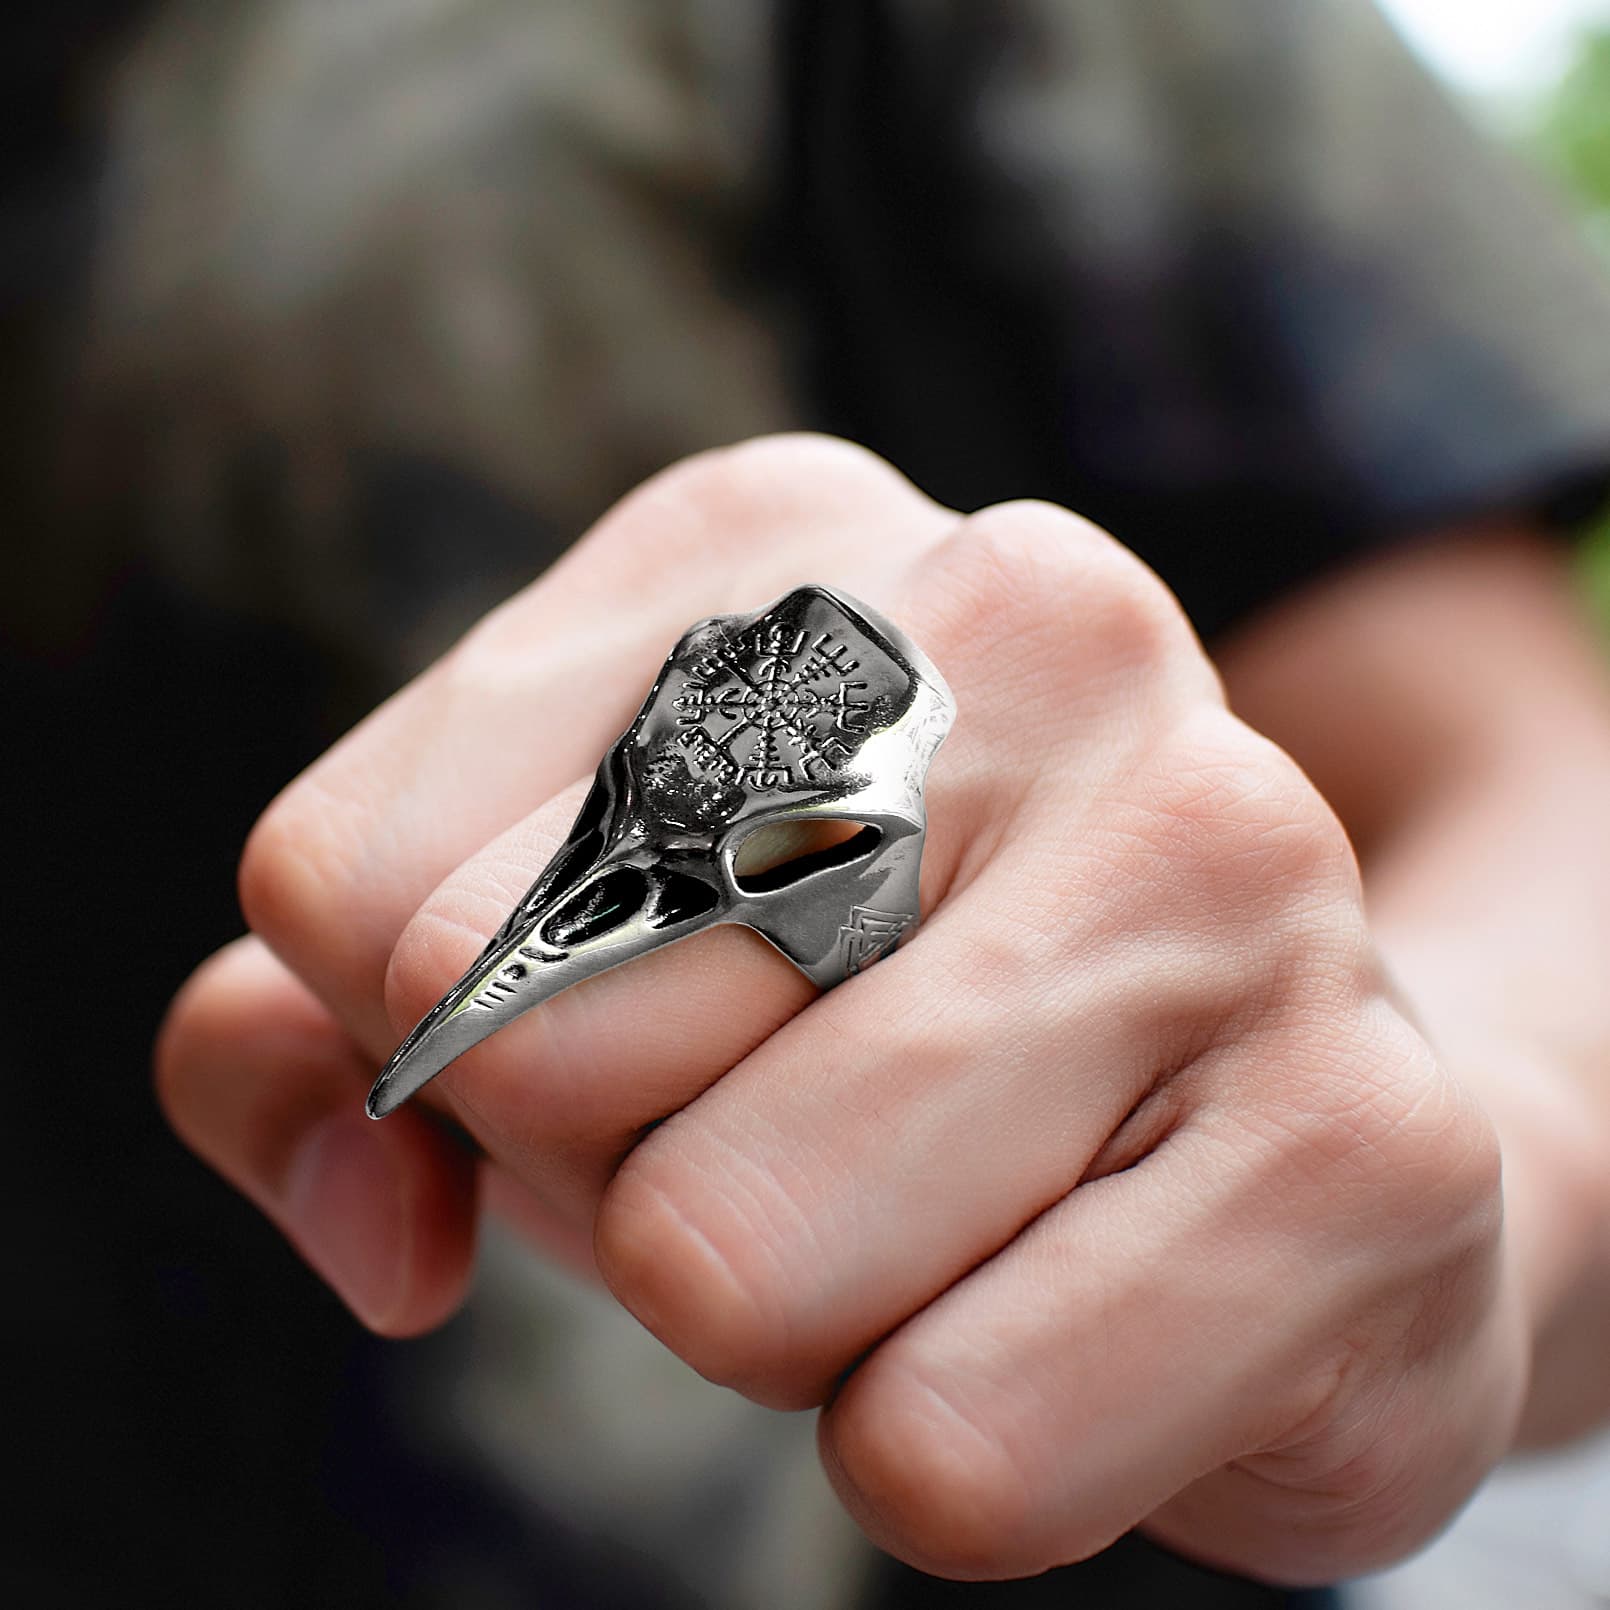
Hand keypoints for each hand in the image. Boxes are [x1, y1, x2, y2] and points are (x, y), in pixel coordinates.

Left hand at [157, 436, 1522, 1582]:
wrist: (1244, 1129)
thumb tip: (368, 1224)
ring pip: (734, 1263)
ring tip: (948, 1216)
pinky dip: (952, 1447)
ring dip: (788, 1321)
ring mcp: (1233, 860)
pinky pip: (951, 1446)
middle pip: (544, 1046)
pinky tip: (1082, 1314)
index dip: (436, 1049)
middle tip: (801, 1128)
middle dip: (616, 1175)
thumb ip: (307, 1049)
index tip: (613, 1037)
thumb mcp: (539, 974)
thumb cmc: (849, 1033)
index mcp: (783, 545)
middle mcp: (1033, 635)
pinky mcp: (1369, 1138)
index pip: (355, 886)